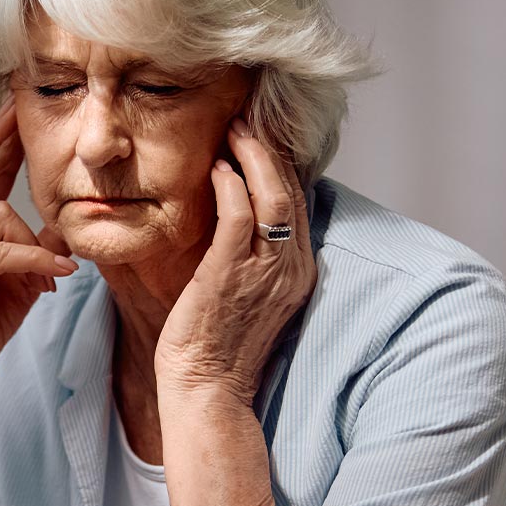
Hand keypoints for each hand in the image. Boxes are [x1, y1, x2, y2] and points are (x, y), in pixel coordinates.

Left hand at [153, 117, 315, 407]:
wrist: (206, 389)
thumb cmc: (215, 343)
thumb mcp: (245, 293)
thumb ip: (249, 257)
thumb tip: (233, 216)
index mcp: (297, 272)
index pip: (298, 203)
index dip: (283, 164)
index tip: (264, 133)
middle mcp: (290, 268)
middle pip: (292, 192)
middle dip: (273, 149)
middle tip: (251, 115)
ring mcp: (264, 272)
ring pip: (273, 196)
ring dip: (254, 156)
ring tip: (236, 127)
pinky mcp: (231, 274)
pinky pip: (239, 216)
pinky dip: (231, 185)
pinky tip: (216, 167)